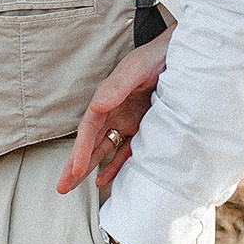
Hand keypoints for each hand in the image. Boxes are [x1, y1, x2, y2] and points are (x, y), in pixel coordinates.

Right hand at [56, 29, 170, 194]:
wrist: (181, 55)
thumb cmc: (155, 57)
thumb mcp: (135, 68)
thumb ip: (117, 86)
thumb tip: (98, 106)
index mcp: (107, 98)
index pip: (89, 129)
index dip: (81, 150)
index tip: (75, 169)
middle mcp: (113, 112)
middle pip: (90, 143)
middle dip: (75, 165)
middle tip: (62, 187)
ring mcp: (127, 121)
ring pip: (104, 149)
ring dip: (89, 167)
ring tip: (74, 186)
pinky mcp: (143, 127)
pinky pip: (126, 151)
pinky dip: (115, 165)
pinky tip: (103, 179)